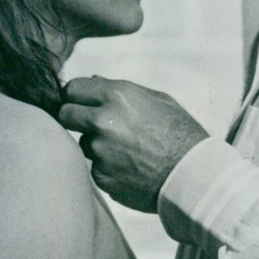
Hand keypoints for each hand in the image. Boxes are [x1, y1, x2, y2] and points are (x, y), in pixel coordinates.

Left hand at [59, 76, 208, 211]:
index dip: (76, 96)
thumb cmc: (182, 133)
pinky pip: (95, 168)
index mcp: (117, 96)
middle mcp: (103, 122)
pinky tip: (131, 168)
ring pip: (82, 144)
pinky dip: (108, 168)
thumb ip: (120, 89)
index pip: (71, 89)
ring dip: (97, 146)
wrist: (194, 175)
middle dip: (73, 118)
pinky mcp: (102, 177)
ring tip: (127, 151)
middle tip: (91, 125)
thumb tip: (93, 81)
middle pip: (64, 115)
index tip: (81, 102)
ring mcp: (100, 152)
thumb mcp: (158, 100)